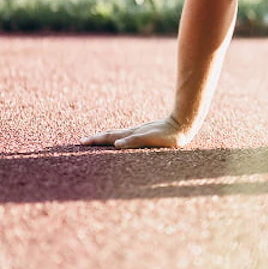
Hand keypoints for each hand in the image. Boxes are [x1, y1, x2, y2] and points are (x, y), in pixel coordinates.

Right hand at [80, 116, 194, 149]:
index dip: (96, 140)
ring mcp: (139, 132)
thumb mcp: (153, 139)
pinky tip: (118, 141)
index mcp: (132, 135)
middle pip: (111, 135)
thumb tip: (116, 145)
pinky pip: (127, 136)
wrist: (184, 123)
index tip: (81, 142)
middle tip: (81, 141)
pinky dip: (118, 138)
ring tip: (95, 140)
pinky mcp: (146, 133)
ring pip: (118, 134)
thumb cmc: (170, 134)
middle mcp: (134, 133)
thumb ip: (135, 141)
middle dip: (96, 139)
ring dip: (106, 138)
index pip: (110, 137)